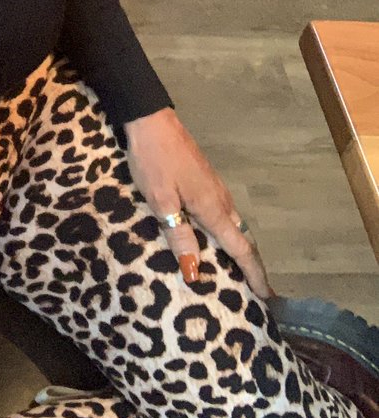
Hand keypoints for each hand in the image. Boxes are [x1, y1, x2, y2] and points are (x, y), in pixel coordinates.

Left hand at [124, 108, 271, 298]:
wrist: (150, 121)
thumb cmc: (153, 162)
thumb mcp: (161, 201)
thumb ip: (178, 235)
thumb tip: (195, 272)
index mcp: (212, 208)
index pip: (241, 248)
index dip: (254, 273)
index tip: (268, 296)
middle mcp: (221, 199)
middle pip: (242, 238)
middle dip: (250, 265)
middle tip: (255, 290)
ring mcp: (214, 188)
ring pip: (233, 224)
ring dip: (239, 248)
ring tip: (237, 271)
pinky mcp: (205, 180)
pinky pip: (223, 213)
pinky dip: (226, 231)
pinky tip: (215, 238)